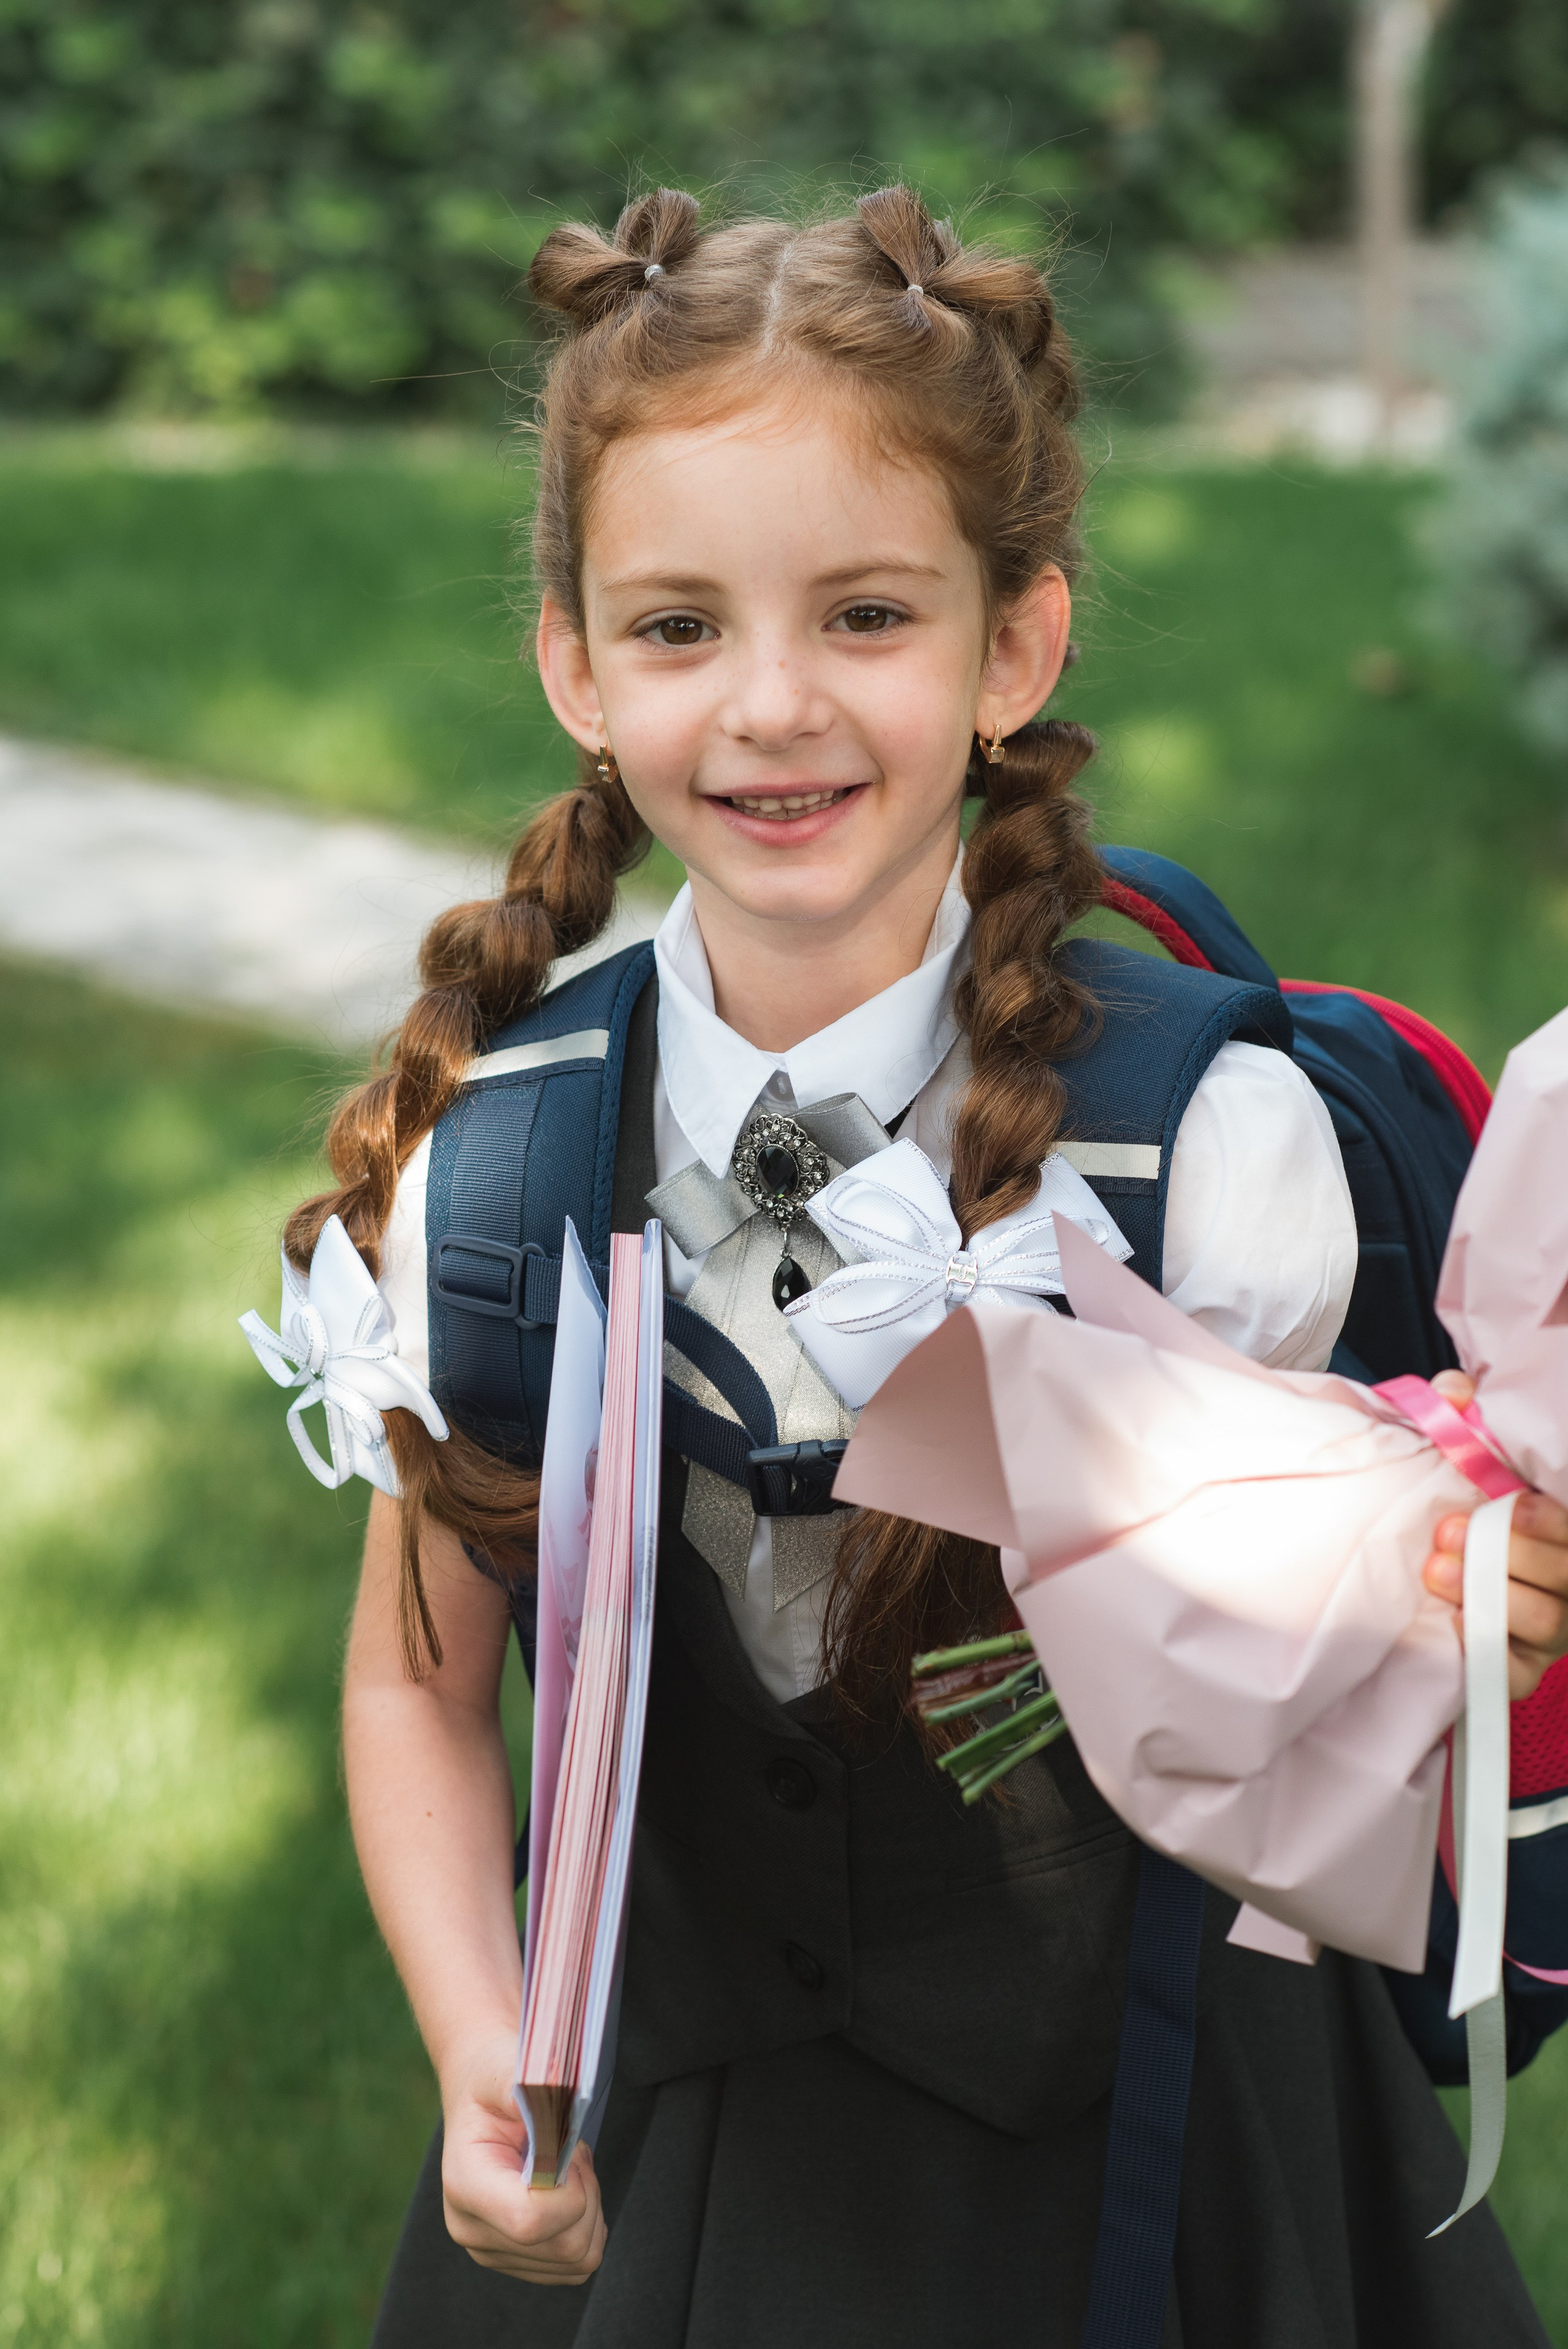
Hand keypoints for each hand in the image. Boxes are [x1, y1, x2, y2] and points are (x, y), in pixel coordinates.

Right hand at [439, 2030, 606, 2283]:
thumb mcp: (505, 2068)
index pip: (530, 2221)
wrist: (476, 2099)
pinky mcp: (513, 2260)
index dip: (571, 2192)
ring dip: (591, 2211)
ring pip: (576, 2261)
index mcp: (465, 2184)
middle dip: (589, 2195)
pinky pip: (573, 2267)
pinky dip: (586, 2229)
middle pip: (563, 2246)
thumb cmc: (492, 2080)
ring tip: (571, 2168)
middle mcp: (471, 2229)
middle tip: (575, 2152)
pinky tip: (569, 2192)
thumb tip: (556, 2097)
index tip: (572, 2149)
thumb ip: (530, 2086)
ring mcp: (491, 2251)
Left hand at [1420, 1372, 1567, 1700]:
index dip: (1552, 1520)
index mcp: (1565, 1532)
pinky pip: (1516, 1673)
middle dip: (1509, 1553)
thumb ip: (1466, 1420)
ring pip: (1548, 1623)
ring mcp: (1554, 1630)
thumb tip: (1453, 1392)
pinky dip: (1487, 1649)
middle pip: (1567, 1576)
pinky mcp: (1523, 1669)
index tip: (1512, 1502)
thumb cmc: (1465, 1506)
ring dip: (1491, 1595)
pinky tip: (1454, 1623)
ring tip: (1436, 1570)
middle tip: (1450, 1532)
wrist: (1433, 1560)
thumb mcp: (1467, 1458)